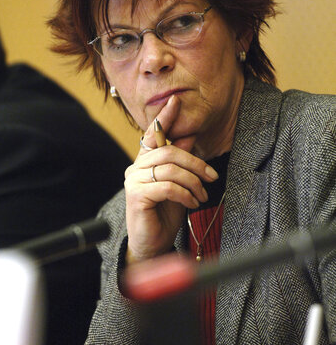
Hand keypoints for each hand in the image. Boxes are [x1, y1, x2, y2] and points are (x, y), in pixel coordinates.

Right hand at [124, 95, 218, 262]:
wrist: (153, 244)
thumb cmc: (165, 213)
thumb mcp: (178, 184)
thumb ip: (180, 161)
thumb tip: (189, 136)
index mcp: (146, 161)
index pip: (154, 133)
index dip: (165, 116)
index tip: (176, 100)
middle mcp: (136, 167)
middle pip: (168, 151)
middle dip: (195, 162)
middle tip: (211, 176)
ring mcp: (134, 181)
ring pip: (170, 168)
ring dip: (193, 182)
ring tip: (201, 195)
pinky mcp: (136, 196)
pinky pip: (167, 186)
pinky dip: (185, 194)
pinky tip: (192, 202)